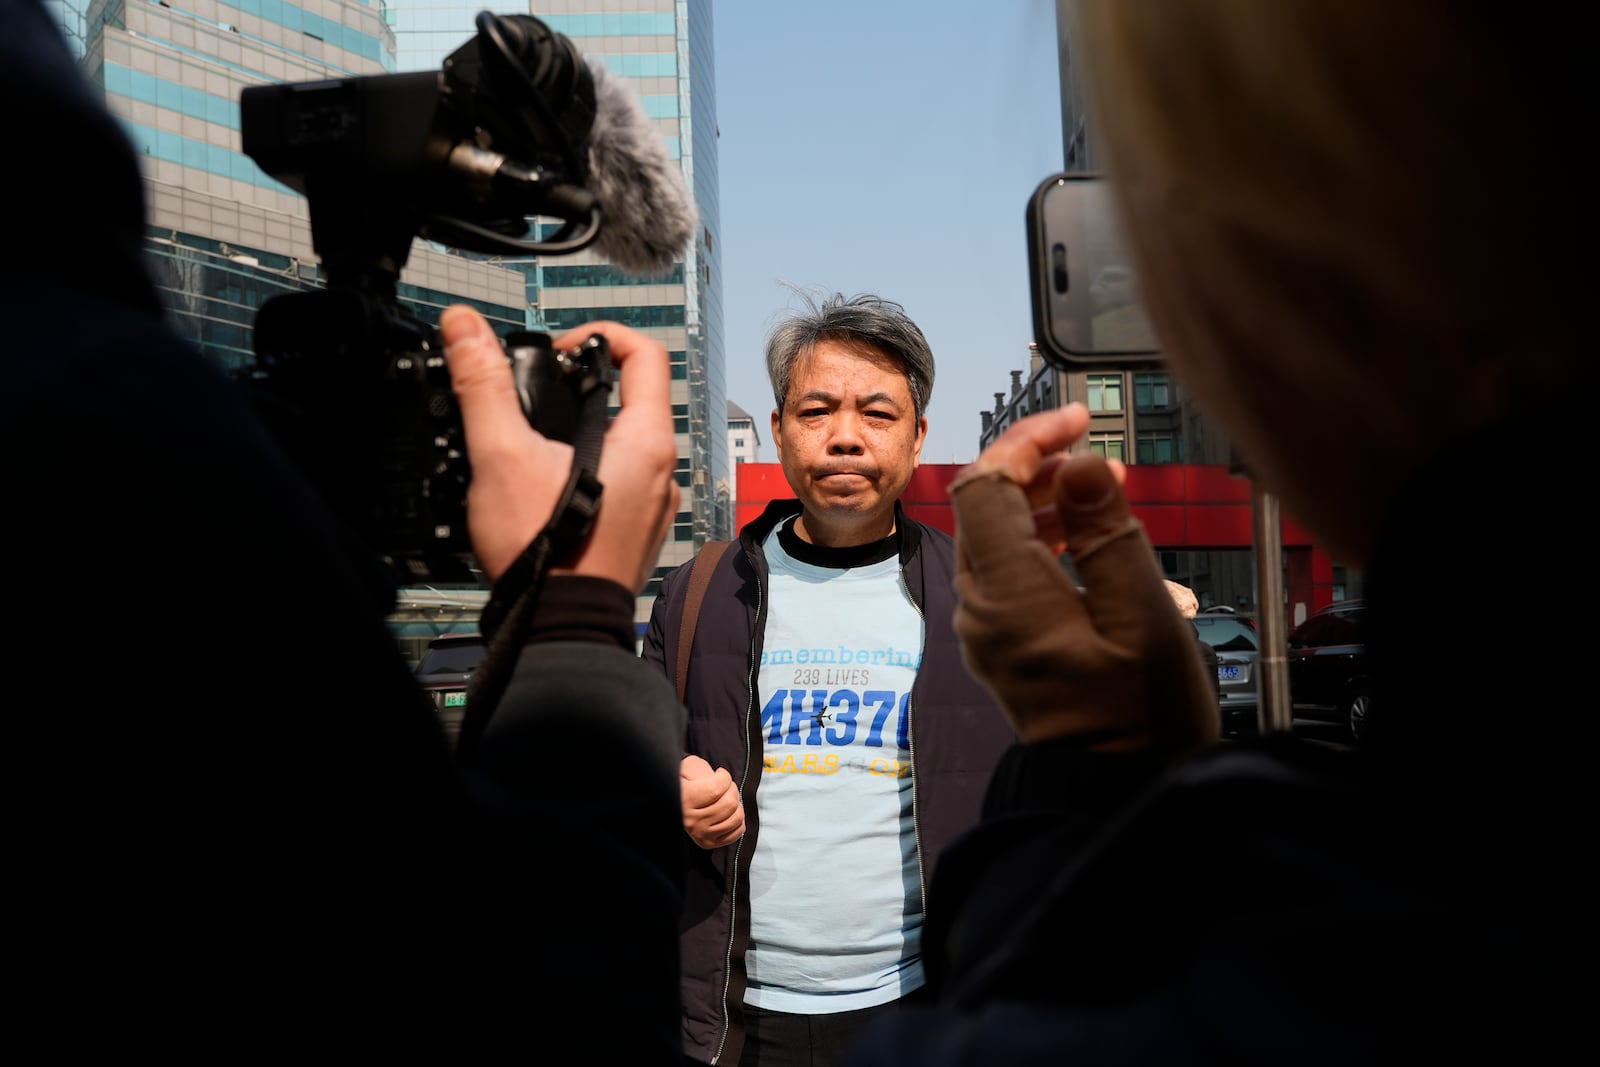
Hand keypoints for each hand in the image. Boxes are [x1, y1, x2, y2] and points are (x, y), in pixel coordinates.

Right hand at [439, 307, 679, 591]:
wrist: (559, 628)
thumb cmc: (545, 553)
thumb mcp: (501, 454)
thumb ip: (483, 384)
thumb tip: (465, 327)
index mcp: (645, 441)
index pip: (644, 354)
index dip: (601, 336)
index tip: (560, 350)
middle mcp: (663, 471)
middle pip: (634, 399)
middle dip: (584, 387)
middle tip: (538, 396)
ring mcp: (655, 505)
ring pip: (627, 444)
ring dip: (587, 432)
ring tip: (537, 445)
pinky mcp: (638, 532)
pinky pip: (624, 484)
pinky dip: (593, 472)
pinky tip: (551, 489)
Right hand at [680, 755, 743, 848]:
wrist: (675, 800)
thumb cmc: (685, 781)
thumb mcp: (688, 767)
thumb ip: (700, 770)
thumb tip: (715, 777)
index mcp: (684, 800)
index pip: (717, 789)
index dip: (725, 777)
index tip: (720, 773)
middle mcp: (691, 820)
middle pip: (729, 803)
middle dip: (733, 789)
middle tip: (726, 785)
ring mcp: (700, 834)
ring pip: (736, 818)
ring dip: (737, 805)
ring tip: (727, 798)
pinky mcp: (708, 842)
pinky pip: (737, 832)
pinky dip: (738, 821)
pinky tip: (728, 812)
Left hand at [948, 404, 1218, 754]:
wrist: (1113, 796)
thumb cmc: (1138, 718)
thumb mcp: (1141, 614)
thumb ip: (1108, 532)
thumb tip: (1080, 465)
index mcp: (1006, 593)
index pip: (987, 484)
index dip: (1027, 440)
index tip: (1076, 419)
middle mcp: (981, 608)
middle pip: (983, 506)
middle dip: (1034, 466)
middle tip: (1093, 450)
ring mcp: (986, 630)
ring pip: (992, 537)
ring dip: (1038, 501)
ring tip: (1099, 490)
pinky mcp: (1002, 646)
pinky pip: (1003, 572)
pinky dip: (1036, 540)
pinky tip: (1084, 539)